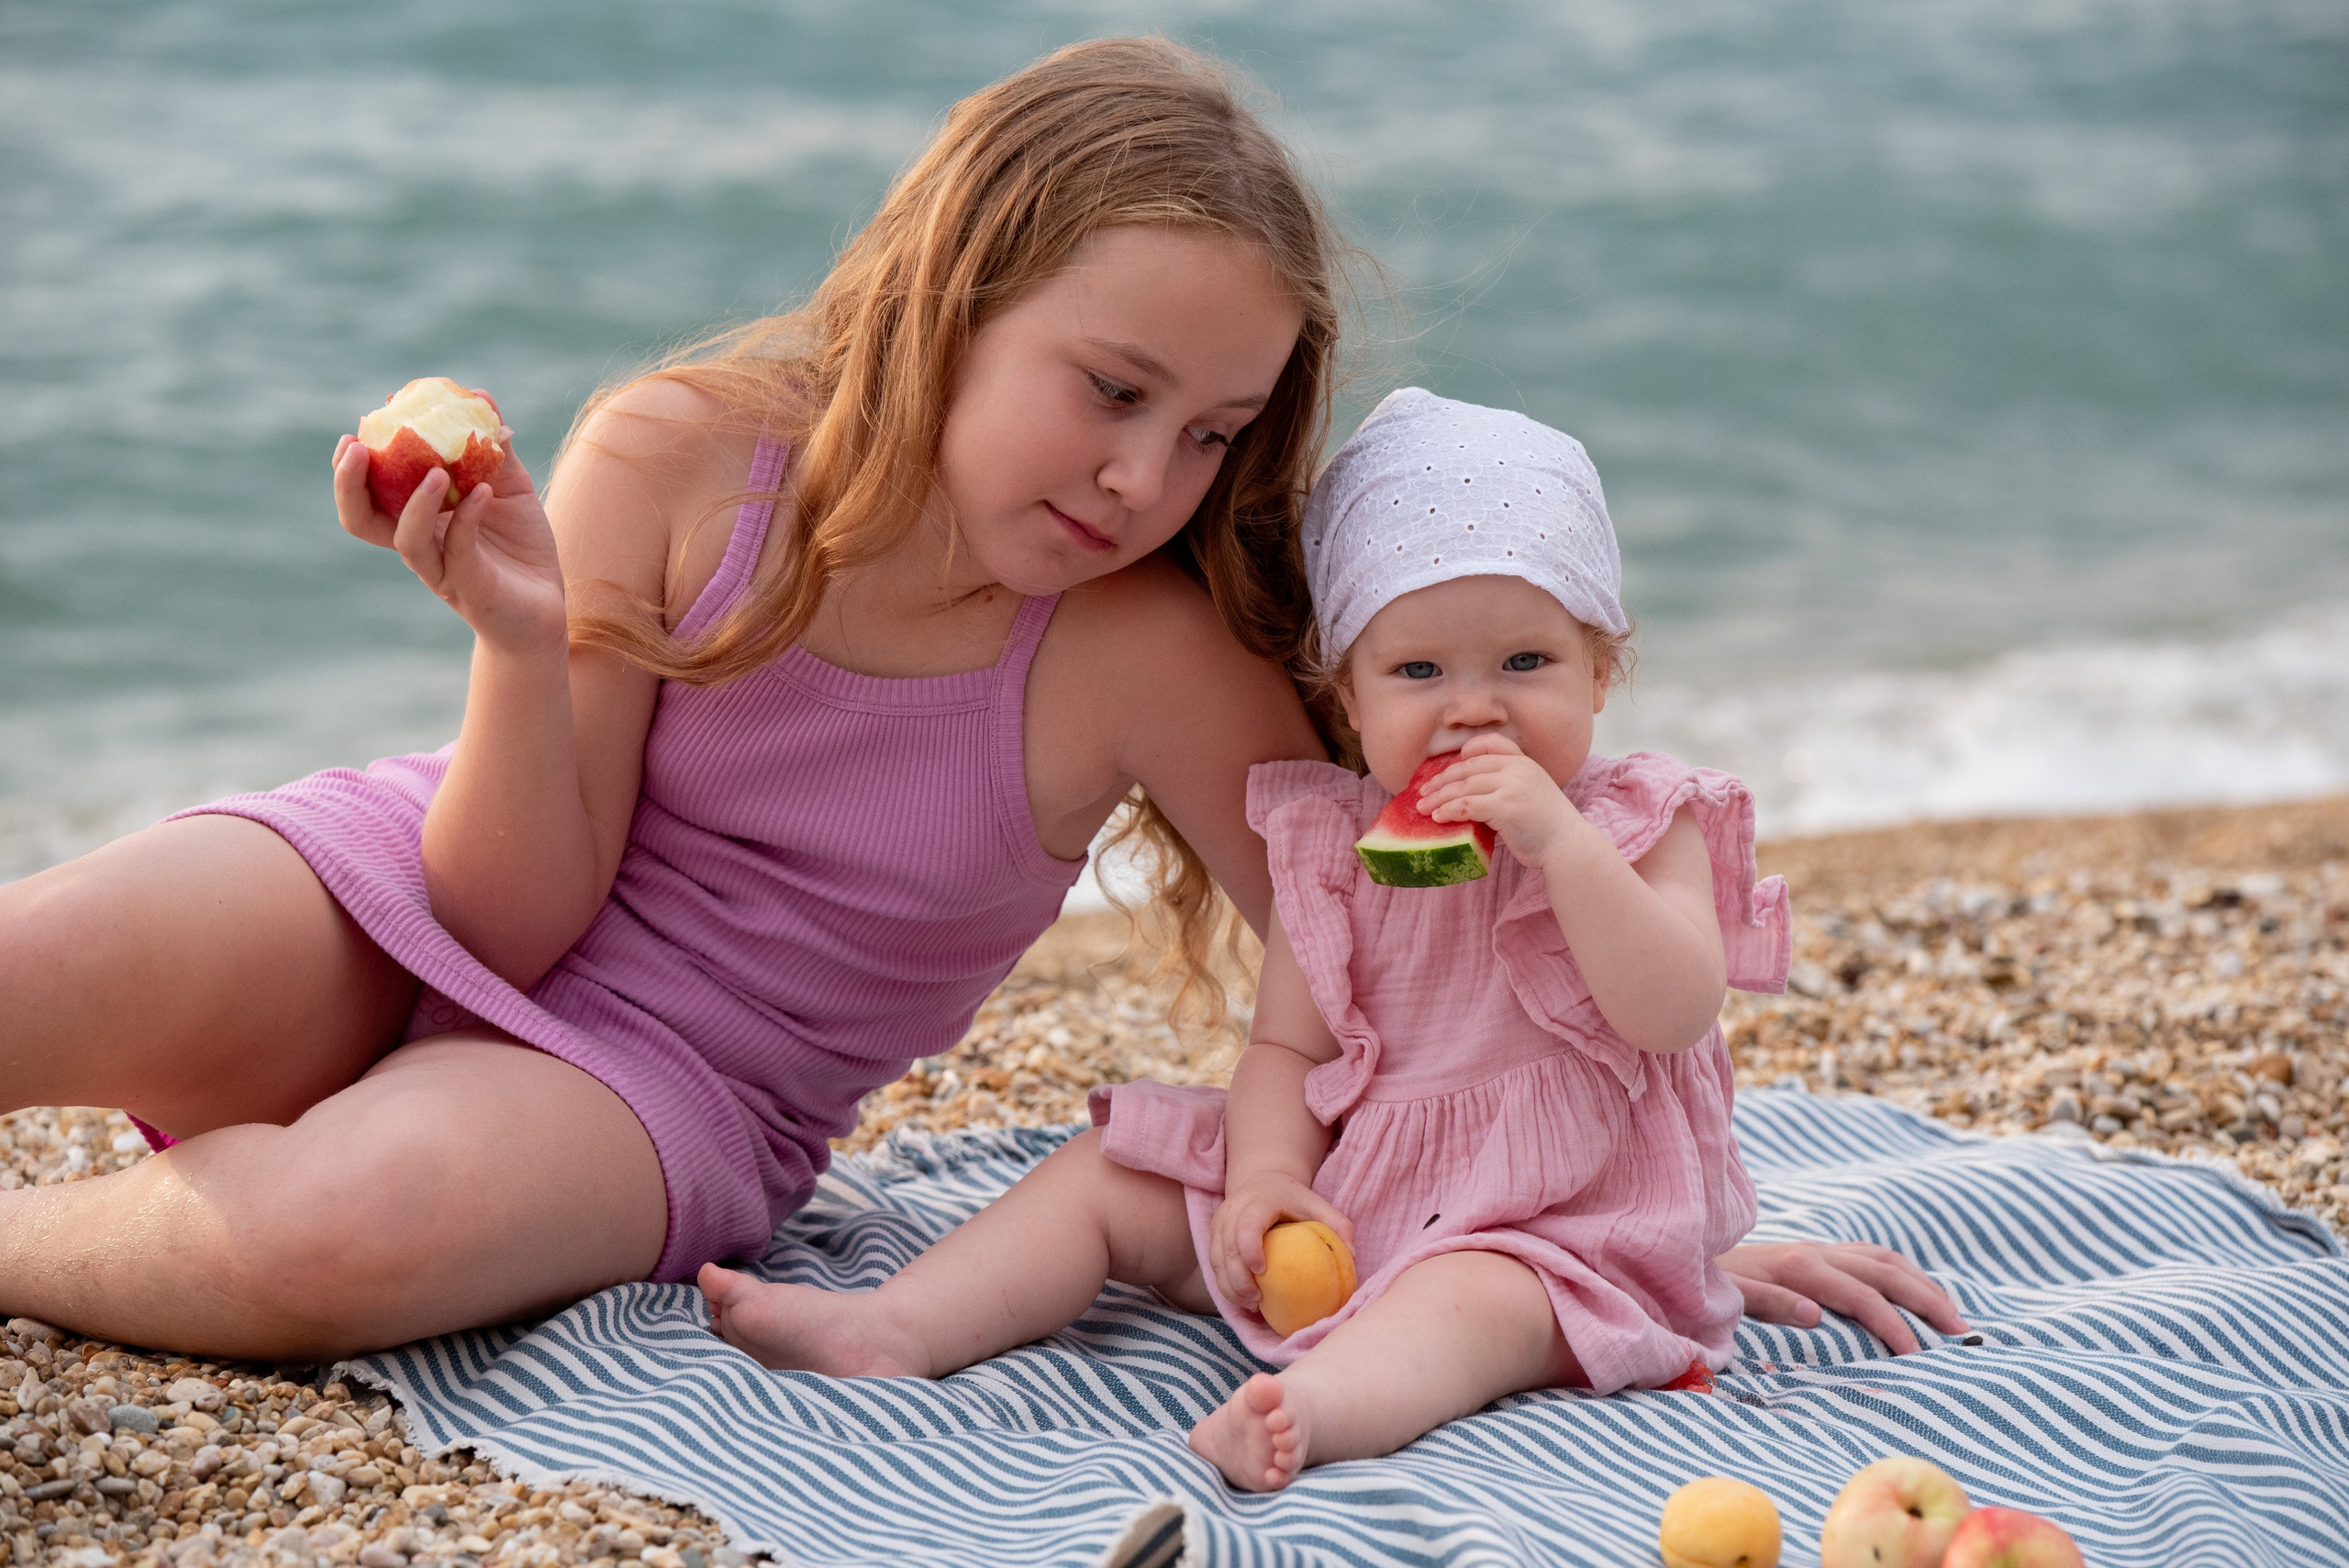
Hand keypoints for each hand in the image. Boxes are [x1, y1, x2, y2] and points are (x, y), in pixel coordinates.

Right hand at [333, 424, 566, 655]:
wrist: (547, 604)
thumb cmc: (519, 545)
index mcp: (416, 517)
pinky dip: (468, 517)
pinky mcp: (470, 586)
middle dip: (349, 483)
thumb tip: (481, 397)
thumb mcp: (509, 486)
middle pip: (361, 519)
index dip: (353, 462)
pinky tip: (485, 492)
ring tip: (435, 470)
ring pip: (405, 539)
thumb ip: (493, 447)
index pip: (368, 491)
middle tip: (355, 446)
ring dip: (415, 501)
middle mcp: (419, 543)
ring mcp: (441, 568)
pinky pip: (459, 549)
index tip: (362, 424)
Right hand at [1207, 1172, 1352, 1310]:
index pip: (1247, 1225)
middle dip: (1238, 1279)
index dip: (1249, 1248)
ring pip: (1215, 1259)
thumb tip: (1353, 1255)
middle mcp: (1233, 1210)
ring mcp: (1219, 1223)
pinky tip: (1243, 1300)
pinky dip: (1225, 1284)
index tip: (1261, 1271)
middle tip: (1257, 1300)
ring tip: (1251, 1305)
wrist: (1261, 1180)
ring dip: (1229, 1286)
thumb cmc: (1292, 1198)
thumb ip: (1338, 1225)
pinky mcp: (1213, 1235)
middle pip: (1226, 1248)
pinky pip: (1213, 1264)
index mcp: (1258, 1201)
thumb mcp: (1317, 1204)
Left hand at [1417, 733, 1585, 865]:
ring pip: (1463, 786)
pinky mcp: (1504, 806)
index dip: (1467, 752)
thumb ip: (1505, 786)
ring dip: (1438, 797)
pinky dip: (1448, 811)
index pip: (1491, 744)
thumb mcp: (1530, 794)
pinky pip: (1466, 805)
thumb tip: (1468, 795)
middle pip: (1469, 767)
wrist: (1567, 845)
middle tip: (1423, 791)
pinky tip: (1437, 817)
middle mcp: (1518, 768)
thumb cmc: (1547, 827)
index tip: (1451, 763)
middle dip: (1442, 779)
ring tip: (1422, 807)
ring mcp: (1511, 785)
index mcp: (1525, 762)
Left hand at [1718, 1240, 1969, 1354]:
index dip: (1892, 1324)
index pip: (1862, 1296)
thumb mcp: (1727, 1298)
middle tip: (1961, 1333)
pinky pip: (1871, 1256)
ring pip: (1885, 1259)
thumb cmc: (1707, 1284)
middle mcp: (1815, 1252)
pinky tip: (1918, 1290)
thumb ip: (1768, 1303)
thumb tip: (1815, 1315)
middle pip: (1886, 1272)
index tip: (1917, 1355)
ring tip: (1953, 1315)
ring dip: (1923, 1284)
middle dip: (1927, 1301)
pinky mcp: (1818, 1252)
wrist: (1687, 1252)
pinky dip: (1902, 1272)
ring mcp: (1819, 1249)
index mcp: (1798, 1267)